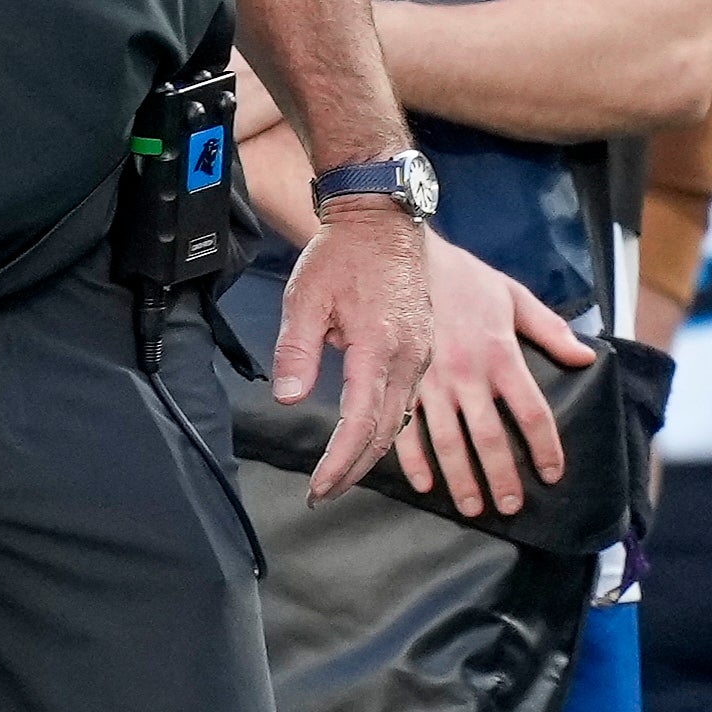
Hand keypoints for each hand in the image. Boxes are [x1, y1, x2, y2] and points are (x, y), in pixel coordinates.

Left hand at [273, 195, 434, 501]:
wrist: (382, 219)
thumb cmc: (341, 253)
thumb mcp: (306, 296)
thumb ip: (297, 349)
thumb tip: (288, 398)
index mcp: (379, 345)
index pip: (361, 422)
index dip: (340, 462)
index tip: (319, 488)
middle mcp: (409, 356)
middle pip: (385, 432)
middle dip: (354, 468)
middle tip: (323, 492)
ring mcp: (421, 354)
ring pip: (400, 420)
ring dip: (371, 452)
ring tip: (341, 473)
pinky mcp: (423, 349)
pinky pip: (407, 401)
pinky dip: (387, 427)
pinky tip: (368, 437)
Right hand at [393, 233, 595, 517]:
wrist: (401, 251)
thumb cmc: (461, 275)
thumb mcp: (512, 294)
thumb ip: (549, 329)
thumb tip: (585, 358)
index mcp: (500, 354)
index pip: (532, 413)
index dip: (546, 448)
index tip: (553, 474)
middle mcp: (467, 374)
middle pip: (490, 439)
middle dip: (503, 478)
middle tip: (511, 506)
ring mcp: (430, 381)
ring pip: (449, 442)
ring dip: (462, 480)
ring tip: (474, 507)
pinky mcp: (399, 380)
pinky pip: (406, 428)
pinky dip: (414, 460)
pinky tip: (425, 483)